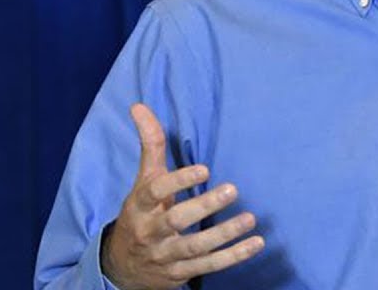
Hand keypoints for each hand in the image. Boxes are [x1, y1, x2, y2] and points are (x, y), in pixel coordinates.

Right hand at [101, 103, 264, 288]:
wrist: (121, 267)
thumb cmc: (140, 214)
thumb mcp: (142, 181)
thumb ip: (149, 145)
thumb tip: (139, 105)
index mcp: (140, 206)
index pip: (154, 191)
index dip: (178, 181)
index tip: (204, 169)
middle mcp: (151, 232)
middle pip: (176, 220)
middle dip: (204, 207)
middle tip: (232, 189)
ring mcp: (166, 255)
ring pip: (196, 247)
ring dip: (224, 234)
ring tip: (249, 218)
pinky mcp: (180, 274)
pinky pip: (209, 266)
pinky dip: (233, 256)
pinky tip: (255, 243)